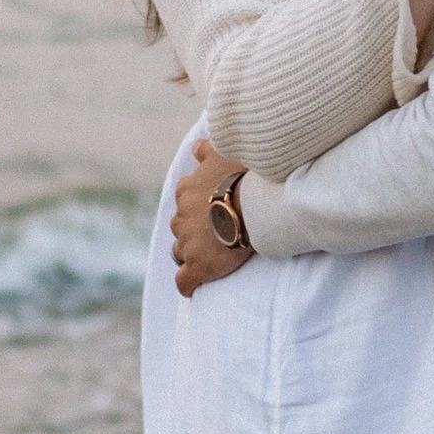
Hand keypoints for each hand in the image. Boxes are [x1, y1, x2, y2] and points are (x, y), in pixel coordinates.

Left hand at [171, 137, 253, 296]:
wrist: (252, 205)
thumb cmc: (243, 176)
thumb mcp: (223, 153)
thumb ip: (207, 150)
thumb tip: (196, 146)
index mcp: (186, 190)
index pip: (184, 198)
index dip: (197, 205)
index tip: (212, 209)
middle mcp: (181, 216)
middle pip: (180, 226)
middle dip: (193, 229)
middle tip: (217, 232)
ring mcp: (187, 243)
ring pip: (180, 251)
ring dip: (191, 252)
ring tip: (211, 256)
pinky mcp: (197, 267)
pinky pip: (184, 281)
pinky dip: (188, 284)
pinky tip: (193, 287)